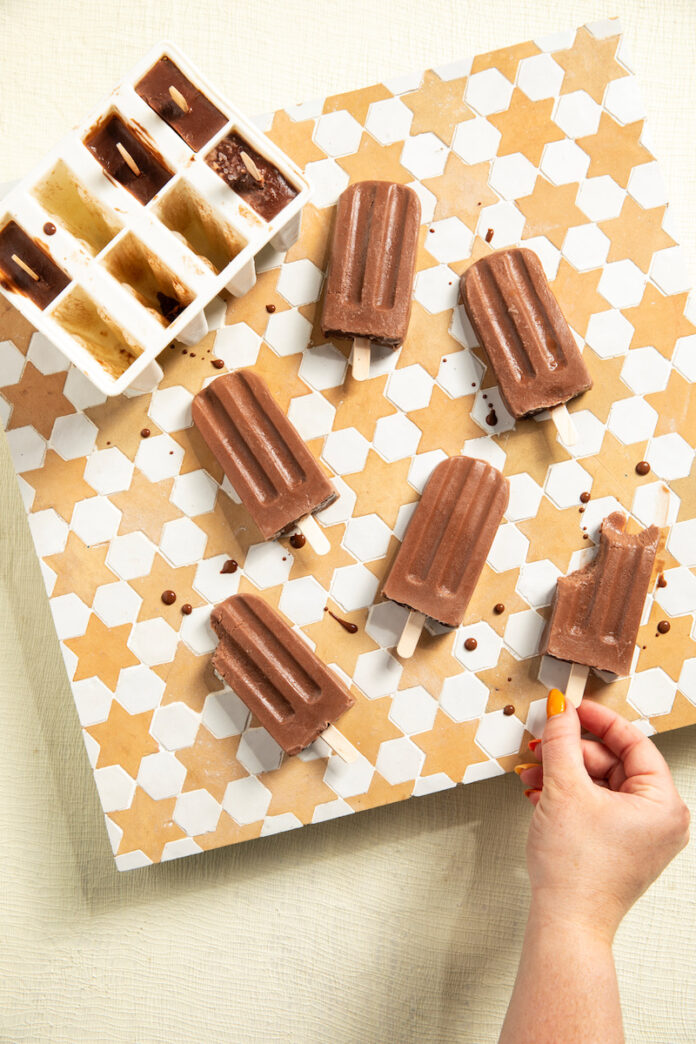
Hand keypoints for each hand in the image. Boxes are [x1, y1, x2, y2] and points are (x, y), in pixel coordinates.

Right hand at [516, 691, 689, 940]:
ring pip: (600, 784)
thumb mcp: (564, 788)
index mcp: (663, 803)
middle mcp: (660, 820)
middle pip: (612, 763)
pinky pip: (596, 806)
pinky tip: (541, 796)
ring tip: (533, 777)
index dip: (597, 720)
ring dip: (563, 775)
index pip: (633, 742)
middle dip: (570, 754)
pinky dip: (568, 797)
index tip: (571, 707)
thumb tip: (560, 711)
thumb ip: (561, 741)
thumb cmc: (576, 871)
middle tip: (541, 746)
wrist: (565, 923)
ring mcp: (641, 836)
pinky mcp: (621, 848)